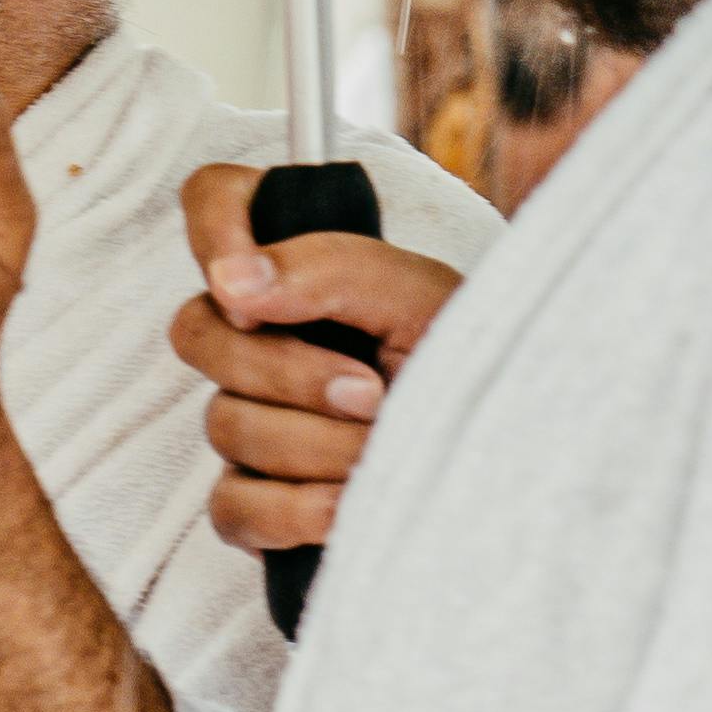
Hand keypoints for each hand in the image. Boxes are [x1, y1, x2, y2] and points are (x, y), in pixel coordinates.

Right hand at [173, 163, 463, 554]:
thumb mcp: (425, 301)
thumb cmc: (472, 369)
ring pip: (227, 424)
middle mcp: (262, 339)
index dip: (215, 227)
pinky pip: (232, 506)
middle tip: (370, 392)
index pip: (216, 201)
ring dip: (317, 445)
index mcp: (300, 268)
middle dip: (288, 372)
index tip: (249, 284)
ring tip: (385, 450)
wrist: (511, 469)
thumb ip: (333, 269)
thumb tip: (233, 281)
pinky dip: (294, 511)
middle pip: (200, 331)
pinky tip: (348, 505)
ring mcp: (251, 418)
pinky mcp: (255, 500)